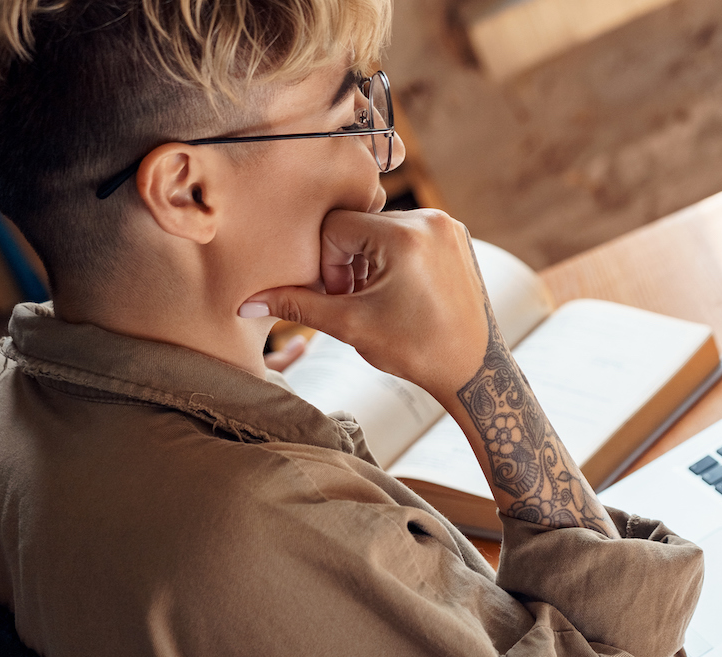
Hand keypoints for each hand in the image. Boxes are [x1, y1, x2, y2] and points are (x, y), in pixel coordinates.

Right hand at [241, 209, 490, 396]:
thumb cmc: (416, 350)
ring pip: (383, 229)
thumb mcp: (351, 325)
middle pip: (359, 224)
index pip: (335, 227)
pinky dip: (395, 257)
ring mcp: (448, 226)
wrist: (476, 370)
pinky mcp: (458, 237)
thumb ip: (297, 305)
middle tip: (357, 300)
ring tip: (379, 299)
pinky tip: (400, 292)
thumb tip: (245, 302)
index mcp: (405, 235)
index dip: (327, 265)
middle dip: (348, 261)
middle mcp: (431, 220)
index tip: (342, 298)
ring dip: (370, 259)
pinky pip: (410, 233)